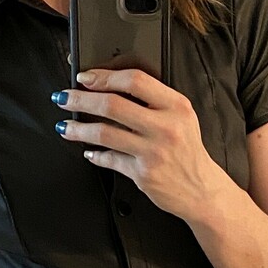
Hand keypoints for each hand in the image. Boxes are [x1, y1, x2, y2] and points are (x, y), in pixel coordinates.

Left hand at [54, 67, 222, 221]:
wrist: (202, 190)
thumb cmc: (187, 151)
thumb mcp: (181, 117)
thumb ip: (154, 101)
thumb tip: (109, 89)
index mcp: (176, 106)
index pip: (135, 80)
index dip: (104, 76)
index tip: (85, 77)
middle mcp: (166, 127)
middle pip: (113, 105)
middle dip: (81, 99)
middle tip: (64, 98)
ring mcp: (153, 152)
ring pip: (104, 134)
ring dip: (78, 128)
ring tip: (65, 126)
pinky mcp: (143, 174)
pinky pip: (110, 159)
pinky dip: (94, 155)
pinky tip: (88, 151)